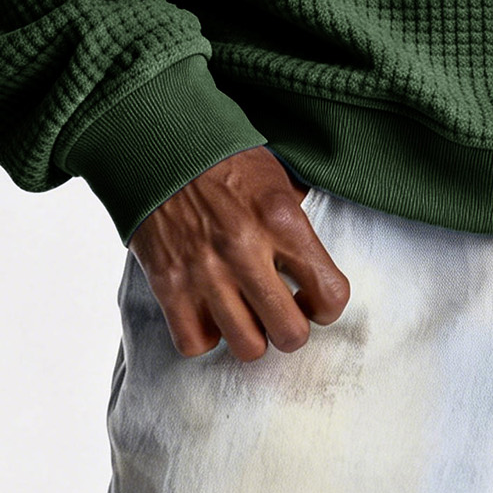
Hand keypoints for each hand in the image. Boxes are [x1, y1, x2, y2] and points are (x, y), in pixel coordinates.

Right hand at [128, 145, 350, 360]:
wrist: (162, 145)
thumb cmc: (226, 160)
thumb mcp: (278, 178)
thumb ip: (298, 221)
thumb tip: (316, 260)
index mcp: (281, 219)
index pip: (330, 293)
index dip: (328, 304)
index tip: (316, 299)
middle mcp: (245, 249)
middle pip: (290, 333)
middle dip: (293, 329)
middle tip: (284, 312)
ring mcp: (204, 272)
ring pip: (247, 347)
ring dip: (252, 335)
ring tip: (248, 313)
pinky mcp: (168, 285)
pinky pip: (196, 343)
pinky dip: (207, 335)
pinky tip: (212, 312)